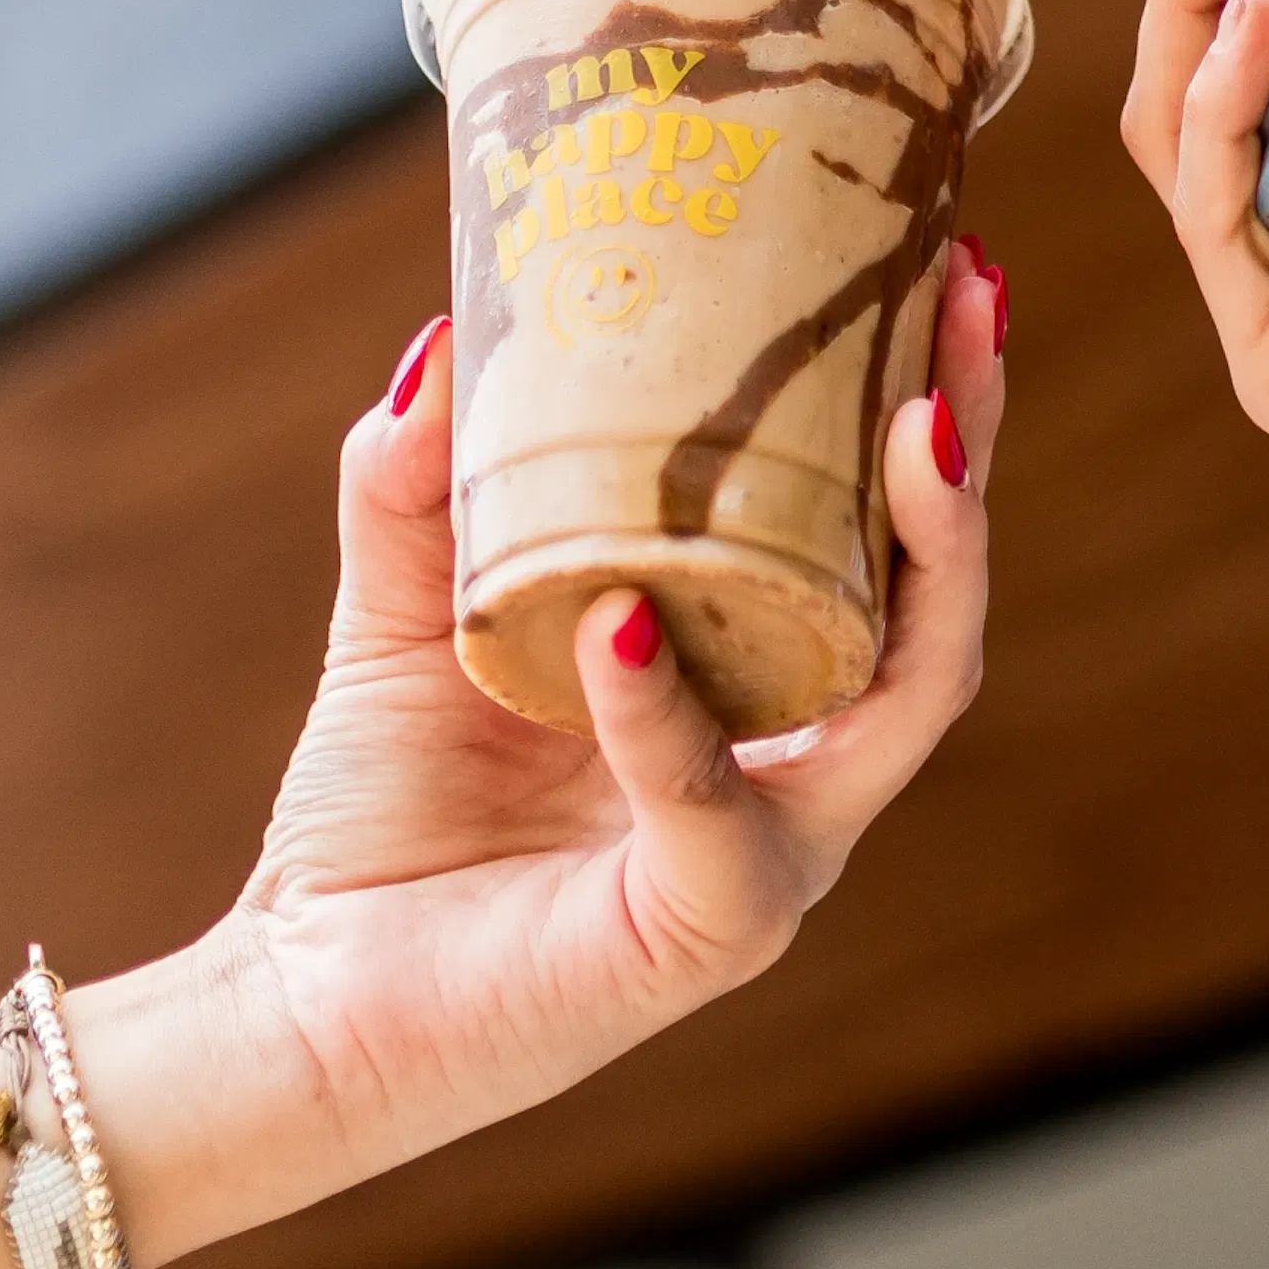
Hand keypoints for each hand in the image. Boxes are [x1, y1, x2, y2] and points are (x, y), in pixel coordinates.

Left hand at [211, 244, 1004, 1187]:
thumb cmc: (382, 815)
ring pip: (908, 699)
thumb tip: (443, 336)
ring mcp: (773, 855)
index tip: (948, 264)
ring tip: (912, 429)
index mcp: (763, 688)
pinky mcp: (702, 932)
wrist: (296, 1004)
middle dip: (973, 447)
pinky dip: (665, 715)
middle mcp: (801, 768)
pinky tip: (617, 623)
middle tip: (972, 306)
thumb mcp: (411, 606)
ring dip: (925, 557)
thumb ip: (423, 483)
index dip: (936, 404)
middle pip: (943, 599)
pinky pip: (715, 812)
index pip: (889, 539)